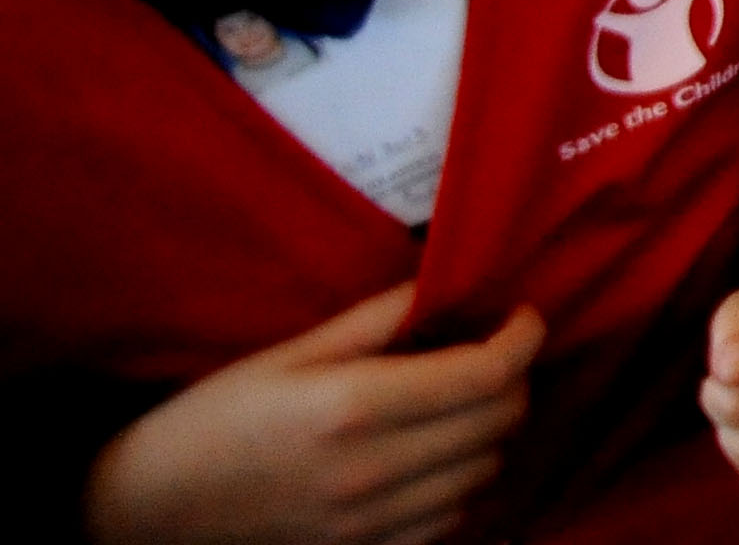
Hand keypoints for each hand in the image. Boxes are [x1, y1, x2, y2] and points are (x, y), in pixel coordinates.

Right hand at [84, 284, 540, 544]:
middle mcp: (373, 469)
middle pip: (499, 422)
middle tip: (491, 353)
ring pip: (486, 471)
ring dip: (490, 432)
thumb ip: (379, 319)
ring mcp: (372, 521)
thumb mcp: (291, 352)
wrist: (147, 511)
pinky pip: (453, 519)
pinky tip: (437, 456)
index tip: (522, 314)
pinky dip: (462, 483)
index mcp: (354, 406)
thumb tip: (448, 283)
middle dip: (512, 379)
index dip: (524, 337)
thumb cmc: (215, 418)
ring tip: (462, 403)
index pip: (486, 375)